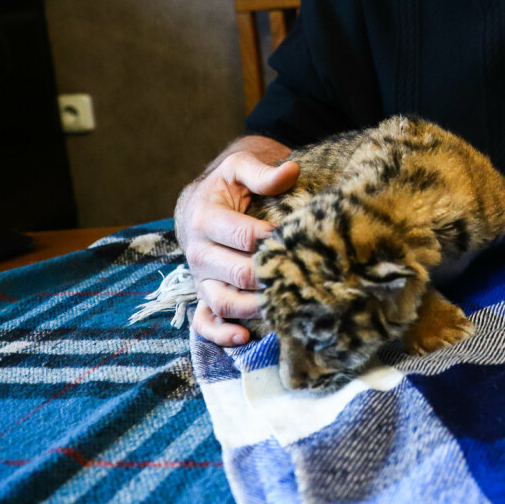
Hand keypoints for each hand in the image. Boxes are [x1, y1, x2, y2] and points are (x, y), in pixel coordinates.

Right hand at [173, 142, 296, 345]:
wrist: (202, 203)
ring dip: (256, 307)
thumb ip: (262, 172)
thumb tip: (291, 172)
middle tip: (305, 274)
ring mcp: (200, 278)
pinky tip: (246, 336)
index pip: (245, 236)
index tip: (302, 237)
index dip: (276, 239)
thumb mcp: (239, 168)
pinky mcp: (203, 295)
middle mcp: (198, 252)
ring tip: (287, 304)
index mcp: (205, 218)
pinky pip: (205, 323)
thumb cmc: (226, 185)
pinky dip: (222, 334)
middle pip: (239, 273)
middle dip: (273, 276)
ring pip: (225, 301)